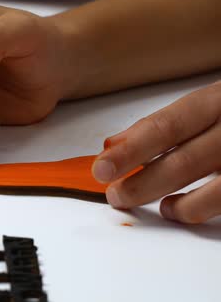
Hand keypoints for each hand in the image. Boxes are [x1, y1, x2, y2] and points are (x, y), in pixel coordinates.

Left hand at [93, 82, 220, 223]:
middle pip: (185, 161)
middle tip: (115, 195)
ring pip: (215, 190)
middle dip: (143, 183)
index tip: (101, 168)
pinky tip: (179, 210)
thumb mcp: (210, 103)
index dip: (131, 150)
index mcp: (219, 99)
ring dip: (176, 205)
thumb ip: (167, 123)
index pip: (167, 126)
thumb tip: (115, 144)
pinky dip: (202, 210)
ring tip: (153, 207)